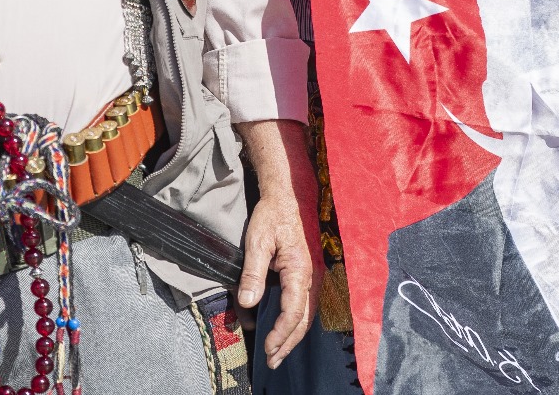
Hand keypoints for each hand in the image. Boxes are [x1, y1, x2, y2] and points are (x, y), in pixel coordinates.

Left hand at [234, 120, 321, 368]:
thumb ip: (253, 272)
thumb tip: (248, 303)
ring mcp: (310, 275)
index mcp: (299, 270)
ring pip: (306, 314)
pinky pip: (305, 304)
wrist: (288, 196)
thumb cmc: (272, 216)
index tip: (266, 348)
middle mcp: (310, 276)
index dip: (280, 333)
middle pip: (303, 319)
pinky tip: (285, 329)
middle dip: (288, 343)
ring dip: (292, 335)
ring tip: (277, 352)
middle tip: (272, 361)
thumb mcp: (257, 241)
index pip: (293, 311)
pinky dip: (295, 322)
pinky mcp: (306, 273)